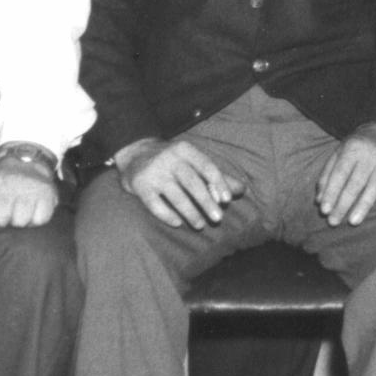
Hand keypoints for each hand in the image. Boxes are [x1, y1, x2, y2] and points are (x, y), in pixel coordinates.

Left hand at [0, 164, 59, 235]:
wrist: (27, 165)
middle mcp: (8, 182)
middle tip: (1, 220)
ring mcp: (30, 187)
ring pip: (19, 222)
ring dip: (17, 224)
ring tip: (16, 215)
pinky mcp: (47, 193)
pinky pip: (39, 220)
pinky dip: (34, 221)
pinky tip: (31, 212)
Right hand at [119, 137, 244, 229]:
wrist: (134, 154)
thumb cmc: (172, 161)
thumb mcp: (192, 161)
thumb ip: (215, 176)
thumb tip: (241, 190)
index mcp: (185, 149)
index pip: (207, 166)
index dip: (218, 183)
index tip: (226, 201)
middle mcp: (169, 159)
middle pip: (192, 183)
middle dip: (207, 202)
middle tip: (218, 219)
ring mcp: (153, 172)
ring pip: (176, 196)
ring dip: (190, 212)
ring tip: (200, 225)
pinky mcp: (140, 185)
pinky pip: (154, 204)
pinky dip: (167, 215)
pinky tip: (177, 223)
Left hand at [315, 126, 375, 226]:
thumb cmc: (358, 148)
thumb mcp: (339, 154)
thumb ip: (327, 175)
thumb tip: (319, 200)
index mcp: (352, 150)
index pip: (339, 174)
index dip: (331, 193)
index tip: (324, 211)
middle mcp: (370, 156)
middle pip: (355, 183)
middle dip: (343, 204)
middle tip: (333, 222)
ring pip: (374, 186)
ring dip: (363, 205)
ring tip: (353, 221)